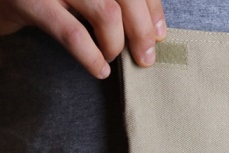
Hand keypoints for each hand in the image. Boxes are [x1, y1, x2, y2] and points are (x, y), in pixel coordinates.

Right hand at [0, 0, 166, 77]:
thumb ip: (108, 0)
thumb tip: (152, 28)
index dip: (151, 8)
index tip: (158, 36)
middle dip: (141, 28)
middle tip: (146, 57)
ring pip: (105, 10)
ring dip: (116, 43)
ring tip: (112, 59)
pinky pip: (70, 31)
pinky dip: (91, 55)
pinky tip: (99, 70)